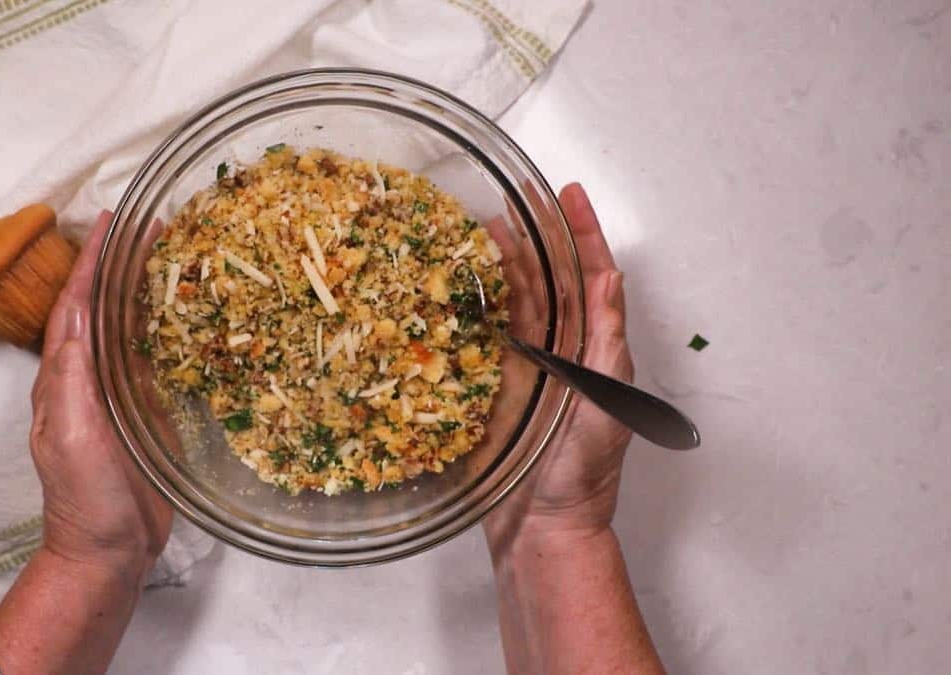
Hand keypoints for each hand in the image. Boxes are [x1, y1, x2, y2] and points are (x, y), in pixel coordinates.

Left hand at [30, 210, 172, 574]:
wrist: (108, 550)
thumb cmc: (84, 498)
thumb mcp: (70, 436)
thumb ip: (71, 380)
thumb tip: (78, 319)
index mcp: (62, 378)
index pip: (73, 305)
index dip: (88, 263)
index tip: (110, 222)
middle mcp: (86, 378)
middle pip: (99, 307)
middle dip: (117, 265)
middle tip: (148, 227)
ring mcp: (115, 395)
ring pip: (126, 328)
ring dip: (140, 290)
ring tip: (167, 256)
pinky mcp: (143, 413)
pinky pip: (150, 359)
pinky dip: (162, 328)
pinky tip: (183, 316)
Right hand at [486, 183, 632, 546]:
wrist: (542, 526)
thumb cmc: (581, 474)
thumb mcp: (606, 404)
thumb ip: (605, 343)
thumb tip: (609, 280)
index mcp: (598, 348)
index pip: (593, 277)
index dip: (583, 233)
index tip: (570, 194)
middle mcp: (564, 348)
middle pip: (552, 278)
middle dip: (539, 235)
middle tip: (517, 195)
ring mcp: (528, 364)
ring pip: (519, 299)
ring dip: (507, 260)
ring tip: (487, 224)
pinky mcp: (495, 383)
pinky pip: (487, 332)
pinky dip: (478, 301)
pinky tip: (464, 276)